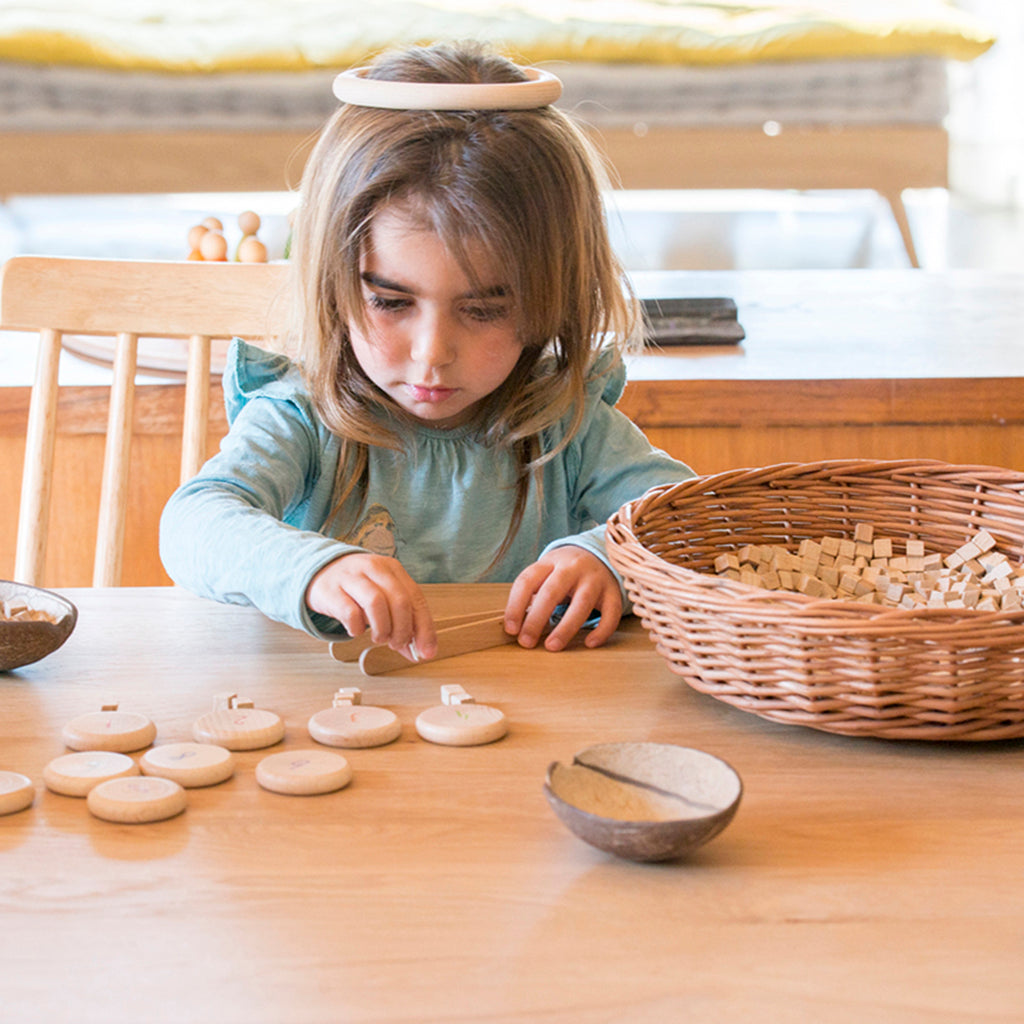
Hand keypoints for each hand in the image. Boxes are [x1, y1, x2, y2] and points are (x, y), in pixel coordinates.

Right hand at [306, 553, 436, 660]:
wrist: (319, 571)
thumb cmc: (357, 588)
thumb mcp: (383, 597)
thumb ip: (401, 621)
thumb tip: (417, 652)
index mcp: (393, 569)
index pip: (417, 599)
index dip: (425, 629)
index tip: (426, 652)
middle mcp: (374, 568)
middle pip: (399, 601)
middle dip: (403, 630)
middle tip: (397, 644)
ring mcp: (351, 577)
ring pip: (376, 603)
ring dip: (382, 629)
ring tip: (379, 638)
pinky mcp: (331, 590)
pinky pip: (349, 611)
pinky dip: (357, 627)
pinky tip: (357, 630)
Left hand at [504, 546, 621, 651]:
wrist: (599, 555)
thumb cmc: (564, 572)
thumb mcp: (546, 572)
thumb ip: (532, 593)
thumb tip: (515, 626)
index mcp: (550, 562)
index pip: (527, 581)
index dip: (515, 606)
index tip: (511, 630)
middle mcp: (572, 567)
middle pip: (551, 592)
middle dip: (536, 619)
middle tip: (526, 642)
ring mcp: (595, 579)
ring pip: (581, 603)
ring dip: (565, 628)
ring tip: (552, 647)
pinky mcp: (613, 592)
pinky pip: (610, 613)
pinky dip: (601, 630)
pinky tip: (589, 643)